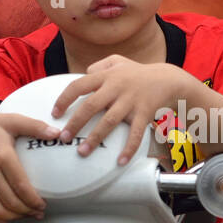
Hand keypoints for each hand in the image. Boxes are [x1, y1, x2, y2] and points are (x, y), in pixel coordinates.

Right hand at [0, 111, 60, 222]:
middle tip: (37, 212)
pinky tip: (4, 219)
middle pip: (10, 201)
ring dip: (13, 218)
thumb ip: (35, 126)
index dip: (34, 201)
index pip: (21, 186)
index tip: (43, 205)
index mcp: (2, 155)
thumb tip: (57, 133)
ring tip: (24, 215)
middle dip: (27, 211)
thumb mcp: (12, 120)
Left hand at [53, 57, 179, 165]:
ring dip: (94, 138)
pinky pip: (135, 133)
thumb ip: (99, 66)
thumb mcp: (118, 61)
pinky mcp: (144, 113)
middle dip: (75, 123)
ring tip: (82, 152)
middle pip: (90, 106)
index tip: (54, 114)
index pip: (78, 85)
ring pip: (109, 121)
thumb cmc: (138, 73)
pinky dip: (128, 148)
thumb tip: (83, 74)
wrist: (168, 79)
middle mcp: (117, 87)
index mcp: (107, 76)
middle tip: (63, 137)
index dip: (64, 99)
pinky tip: (120, 161)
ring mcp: (131, 101)